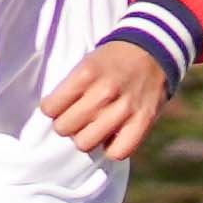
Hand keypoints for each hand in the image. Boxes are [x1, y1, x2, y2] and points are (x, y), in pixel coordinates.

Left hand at [43, 38, 173, 162]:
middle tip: (77, 117)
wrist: (153, 49)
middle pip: (65, 128)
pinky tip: (112, 135)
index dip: (52, 109)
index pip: (49, 108)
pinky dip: (112, 148)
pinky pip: (118, 152)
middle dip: (67, 124)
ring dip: (86, 137)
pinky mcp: (143, 121)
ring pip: (86, 143)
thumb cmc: (113, 60)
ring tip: (94, 127)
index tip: (60, 106)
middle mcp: (104, 92)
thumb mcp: (86, 63)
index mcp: (86, 74)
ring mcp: (125, 108)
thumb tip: (55, 116)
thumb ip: (70, 88)